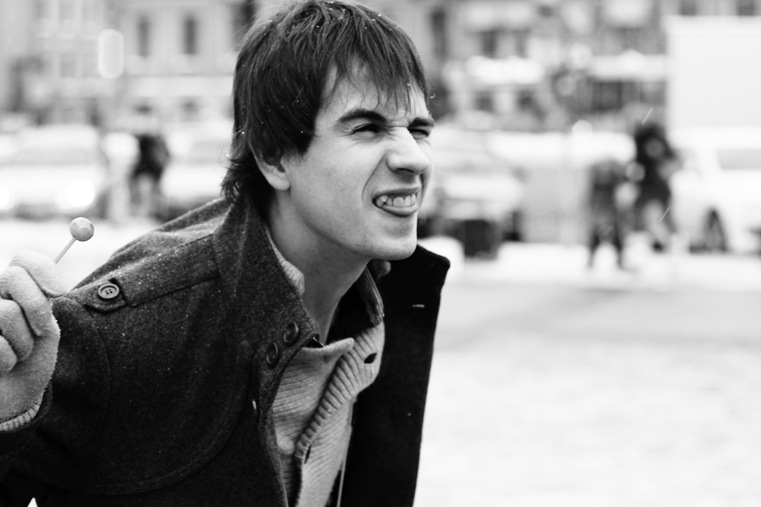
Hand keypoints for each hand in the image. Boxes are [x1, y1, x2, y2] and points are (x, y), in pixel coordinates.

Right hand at [0, 251, 66, 421]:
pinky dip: (8, 359)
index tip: (60, 292)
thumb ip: (43, 301)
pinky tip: (3, 367)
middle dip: (37, 307)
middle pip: (13, 276)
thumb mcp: (44, 328)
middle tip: (40, 331)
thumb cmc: (31, 360)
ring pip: (6, 311)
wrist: (14, 397)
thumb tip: (54, 288)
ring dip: (23, 340)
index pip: (24, 259)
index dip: (44, 270)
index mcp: (9, 289)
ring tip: (18, 353)